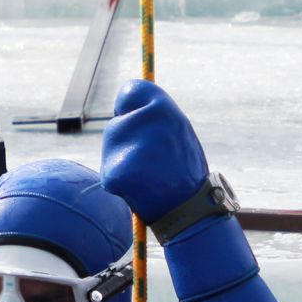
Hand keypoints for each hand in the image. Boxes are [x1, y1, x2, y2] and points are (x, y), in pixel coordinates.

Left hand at [100, 78, 209, 223]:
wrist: (191, 210)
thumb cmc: (185, 170)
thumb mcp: (178, 131)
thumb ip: (154, 116)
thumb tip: (125, 95)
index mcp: (164, 108)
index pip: (130, 91)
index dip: (130, 107)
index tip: (136, 121)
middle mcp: (145, 122)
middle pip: (116, 125)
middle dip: (127, 142)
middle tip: (152, 163)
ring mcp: (129, 147)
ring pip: (111, 148)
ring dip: (123, 161)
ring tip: (148, 177)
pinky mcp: (115, 173)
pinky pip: (110, 173)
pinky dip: (120, 184)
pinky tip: (139, 191)